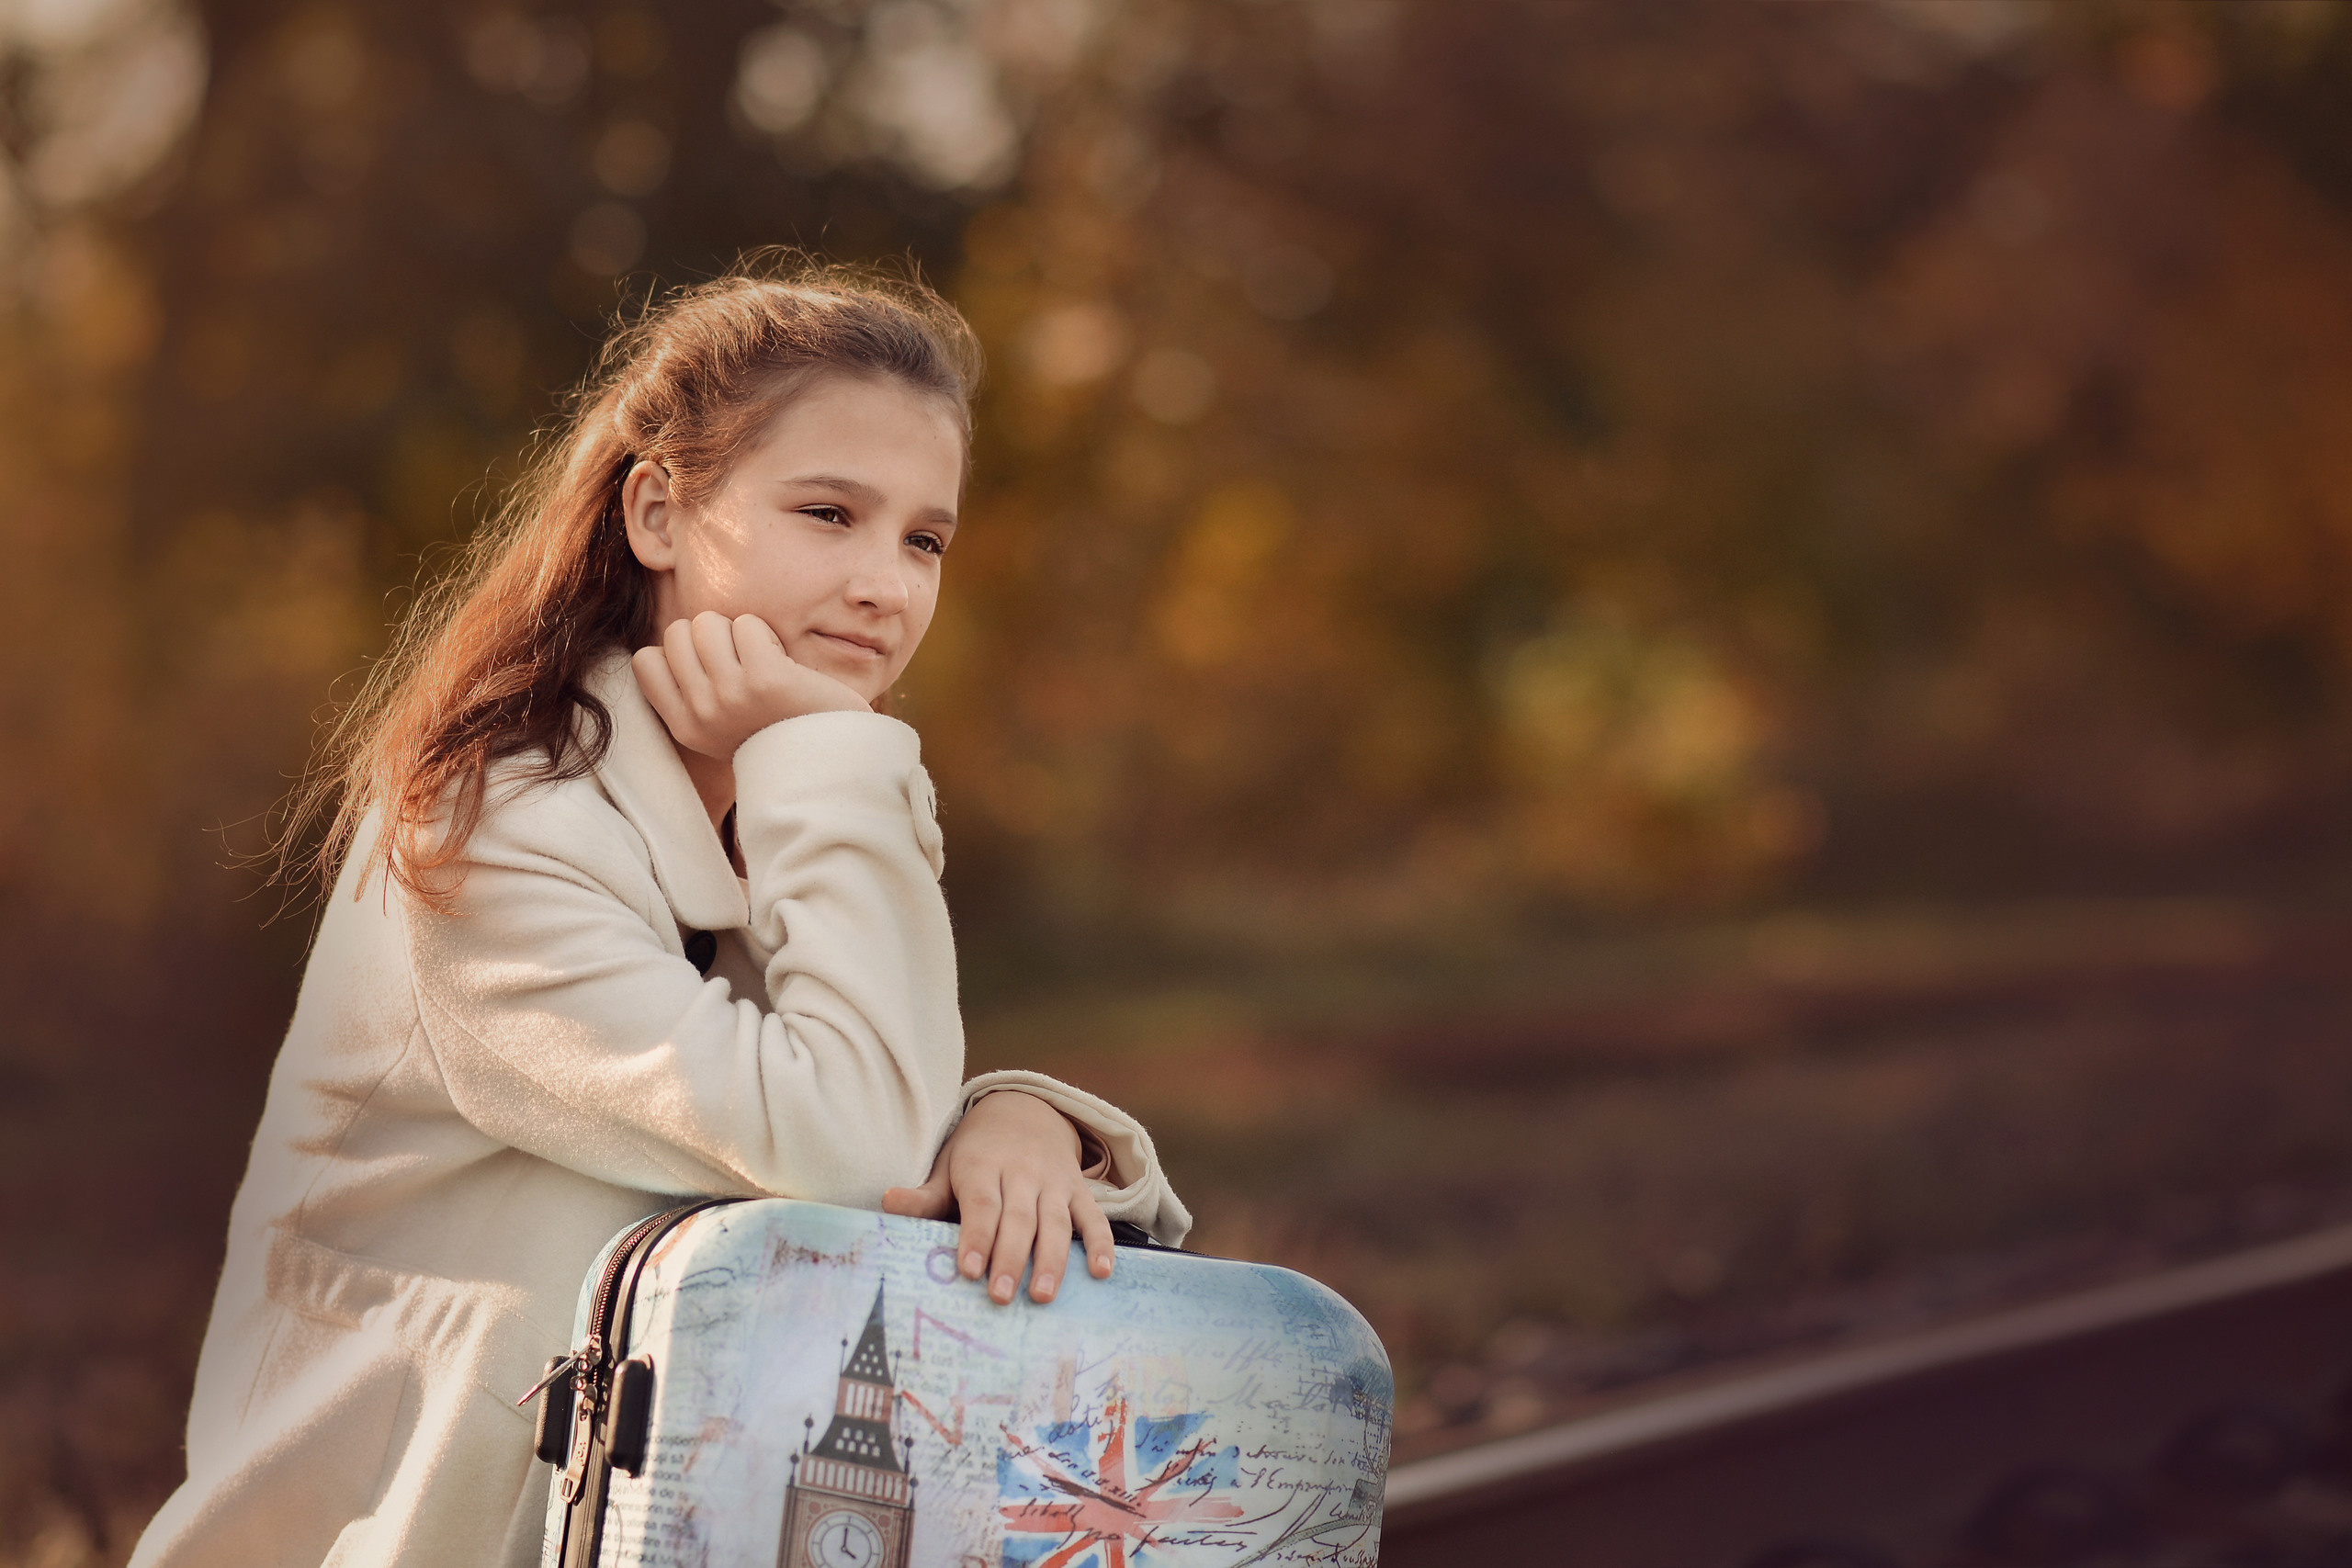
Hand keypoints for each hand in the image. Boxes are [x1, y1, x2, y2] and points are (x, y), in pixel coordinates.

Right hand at [632, 611, 868, 758]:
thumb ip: (693, 691)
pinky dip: (766, 634)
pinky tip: (783, 662)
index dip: (679, 653)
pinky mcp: (765, 679)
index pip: (645, 661)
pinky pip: (748, 624)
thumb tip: (673, 639)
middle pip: (677, 632)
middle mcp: (701, 713)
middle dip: (710, 635)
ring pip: (707, 622)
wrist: (832, 759)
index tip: (712, 670)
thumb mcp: (721, 727)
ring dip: (738, 631)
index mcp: (686, 728)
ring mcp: (730, 696)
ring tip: (762, 660)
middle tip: (742, 662)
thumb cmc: (779, 732)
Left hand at [882, 1091, 1114, 1304]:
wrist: (1024, 1110)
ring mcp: (1054, 1181)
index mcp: (983, 1166)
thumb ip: (924, 1195)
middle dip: (1010, 1258)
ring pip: (1056, 1222)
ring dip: (1052, 1260)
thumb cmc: (977, 1152)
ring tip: (1043, 1296)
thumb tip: (886, 1203)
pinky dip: (1101, 1243)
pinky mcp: (1078, 1189)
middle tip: (1000, 1297)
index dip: (977, 1236)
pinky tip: (1101, 1272)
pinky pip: (1094, 1216)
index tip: (969, 1270)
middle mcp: (1022, 1173)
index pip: (982, 1204)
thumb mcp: (948, 1166)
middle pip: (1018, 1218)